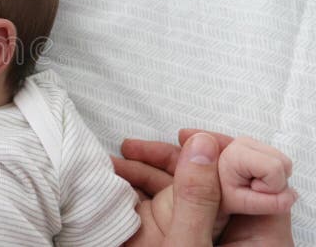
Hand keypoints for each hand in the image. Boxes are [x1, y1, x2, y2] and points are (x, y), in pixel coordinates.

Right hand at [114, 129, 294, 245]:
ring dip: (149, 175)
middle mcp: (237, 234)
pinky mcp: (189, 243)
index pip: (249, 172)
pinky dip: (146, 197)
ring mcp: (211, 239)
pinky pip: (172, 210)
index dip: (218, 148)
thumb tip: (200, 145)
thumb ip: (198, 197)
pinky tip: (122, 190)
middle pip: (212, 177)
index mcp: (260, 234)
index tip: (186, 138)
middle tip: (133, 148)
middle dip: (170, 159)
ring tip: (115, 167)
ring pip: (187, 192)